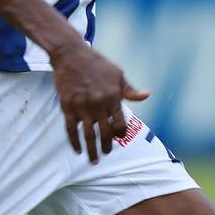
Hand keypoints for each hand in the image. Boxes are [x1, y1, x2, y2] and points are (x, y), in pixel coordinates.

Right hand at [50, 37, 149, 163]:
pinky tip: (77, 150)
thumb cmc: (97, 63)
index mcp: (113, 97)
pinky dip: (74, 142)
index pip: (119, 124)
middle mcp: (98, 105)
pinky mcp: (67, 107)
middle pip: (104, 133)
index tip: (118, 137)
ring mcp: (82, 107)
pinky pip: (71, 129)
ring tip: (93, 160)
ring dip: (91, 150)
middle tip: (106, 154)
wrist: (71, 54)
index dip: (119, 134)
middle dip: (106, 147)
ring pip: (88, 135)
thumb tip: (147, 95)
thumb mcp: (117, 74)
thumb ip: (130, 90)